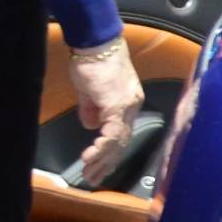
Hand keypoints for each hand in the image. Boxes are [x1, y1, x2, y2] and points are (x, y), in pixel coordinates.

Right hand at [67, 38, 146, 188]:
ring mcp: (127, 106)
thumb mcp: (89, 91)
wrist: (95, 44)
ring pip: (118, 141)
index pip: (122, 134)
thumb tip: (91, 126)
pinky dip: (101, 147)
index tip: (99, 165)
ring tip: (90, 172)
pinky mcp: (117, 105)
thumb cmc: (92, 61)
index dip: (111, 152)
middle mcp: (132, 107)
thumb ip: (92, 109)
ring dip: (102, 159)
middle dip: (107, 162)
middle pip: (122, 141)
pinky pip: (111, 132)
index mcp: (128, 103)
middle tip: (93, 177)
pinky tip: (91, 157)